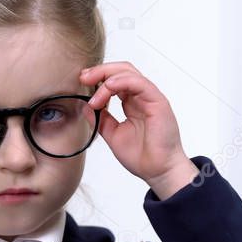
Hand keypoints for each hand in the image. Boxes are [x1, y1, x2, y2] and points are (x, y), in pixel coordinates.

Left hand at [80, 62, 197, 197]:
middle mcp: (142, 98)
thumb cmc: (142, 157)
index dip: (98, 77)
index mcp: (133, 104)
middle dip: (100, 70)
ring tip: (92, 86)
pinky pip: (139, 83)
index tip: (82, 82)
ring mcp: (150, 98)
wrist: (158, 172)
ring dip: (107, 75)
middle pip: (122, 70)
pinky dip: (121, 82)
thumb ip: (101, 119)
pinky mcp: (157, 102)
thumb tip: (85, 106)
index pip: (116, 80)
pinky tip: (107, 89)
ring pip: (129, 72)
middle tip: (83, 77)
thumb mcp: (113, 135)